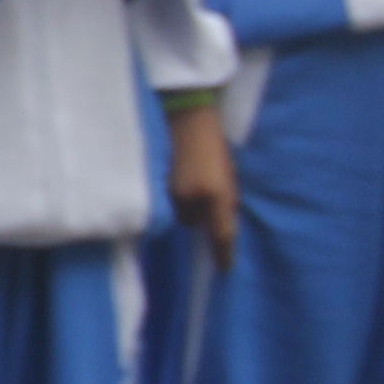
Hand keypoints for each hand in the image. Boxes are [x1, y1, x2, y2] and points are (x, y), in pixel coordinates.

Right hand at [162, 102, 237, 266]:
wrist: (185, 114)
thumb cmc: (213, 142)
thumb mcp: (227, 171)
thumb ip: (225, 198)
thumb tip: (222, 219)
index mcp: (215, 194)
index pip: (221, 234)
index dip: (222, 254)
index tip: (225, 268)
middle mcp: (191, 198)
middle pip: (192, 223)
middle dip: (198, 214)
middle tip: (202, 191)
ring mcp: (170, 192)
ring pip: (177, 212)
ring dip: (183, 203)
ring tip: (188, 178)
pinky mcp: (155, 185)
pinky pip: (165, 201)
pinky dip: (170, 194)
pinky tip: (175, 176)